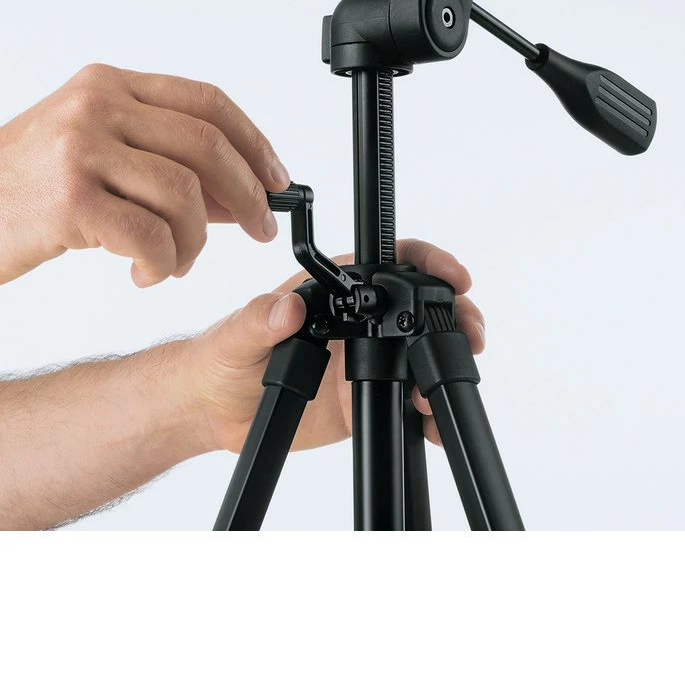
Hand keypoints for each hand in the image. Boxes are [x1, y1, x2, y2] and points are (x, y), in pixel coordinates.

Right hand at [0, 64, 290, 288]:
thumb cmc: (19, 188)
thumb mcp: (95, 154)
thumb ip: (162, 164)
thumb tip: (236, 193)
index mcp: (110, 87)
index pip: (208, 103)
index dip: (254, 143)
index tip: (276, 180)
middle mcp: (99, 107)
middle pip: (209, 146)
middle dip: (248, 195)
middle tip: (259, 230)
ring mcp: (83, 148)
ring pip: (186, 194)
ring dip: (196, 242)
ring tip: (176, 262)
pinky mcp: (71, 198)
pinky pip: (151, 235)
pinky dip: (164, 263)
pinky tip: (145, 273)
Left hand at [189, 239, 485, 453]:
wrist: (214, 411)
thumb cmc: (221, 358)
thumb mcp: (237, 334)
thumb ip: (260, 317)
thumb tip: (287, 307)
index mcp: (332, 289)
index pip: (391, 262)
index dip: (428, 262)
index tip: (452, 275)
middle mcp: (358, 320)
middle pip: (421, 305)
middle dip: (455, 314)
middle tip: (469, 332)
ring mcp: (367, 357)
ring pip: (423, 352)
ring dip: (445, 362)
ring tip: (441, 388)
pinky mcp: (366, 396)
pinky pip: (407, 399)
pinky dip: (425, 410)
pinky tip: (429, 422)